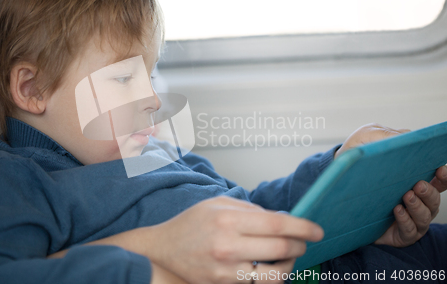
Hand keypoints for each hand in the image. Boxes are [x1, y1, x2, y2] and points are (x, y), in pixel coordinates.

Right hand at [145, 196, 323, 283]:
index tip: (317, 230)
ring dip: (290, 264)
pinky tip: (270, 266)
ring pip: (275, 274)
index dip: (303, 227)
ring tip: (288, 255)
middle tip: (303, 241)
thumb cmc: (192, 223)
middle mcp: (228, 246)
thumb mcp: (219, 204)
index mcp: (228, 220)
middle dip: (300, 245)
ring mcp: (226, 271)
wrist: (164, 250)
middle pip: (281, 249)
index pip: (277, 225)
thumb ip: (251, 209)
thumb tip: (282, 219)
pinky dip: (272, 277)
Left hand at [335, 123, 446, 246]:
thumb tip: (405, 137)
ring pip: (425, 215)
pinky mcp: (400, 233)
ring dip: (418, 206)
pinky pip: (410, 230)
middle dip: (428, 191)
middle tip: (417, 184)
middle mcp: (417, 199)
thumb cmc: (355, 167)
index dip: (443, 175)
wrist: (335, 192)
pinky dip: (406, 220)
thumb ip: (385, 137)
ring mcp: (410, 218)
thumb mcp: (365, 143)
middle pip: (434, 198)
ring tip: (406, 197)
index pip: (438, 179)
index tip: (440, 169)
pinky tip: (397, 211)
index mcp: (414, 179)